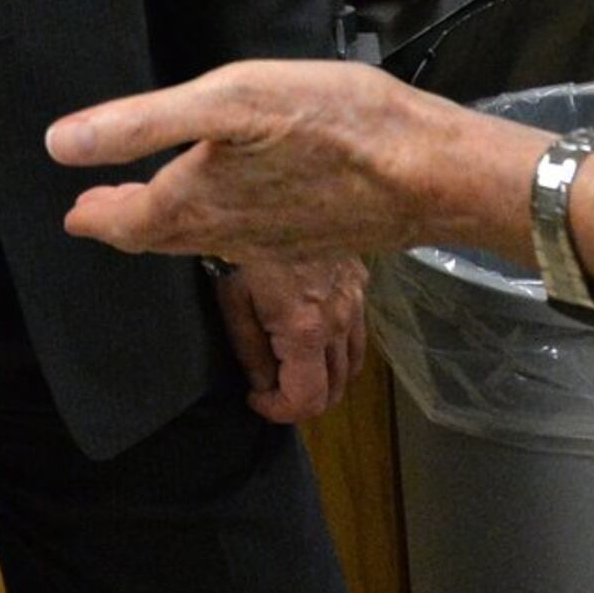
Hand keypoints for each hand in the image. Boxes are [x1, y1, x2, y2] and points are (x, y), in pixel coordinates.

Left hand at [50, 59, 511, 264]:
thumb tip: (64, 143)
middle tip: (100, 215)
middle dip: (127, 228)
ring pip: (204, 247)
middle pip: (162, 239)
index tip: (75, 212)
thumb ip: (141, 123)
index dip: (96, 215)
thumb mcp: (227, 100)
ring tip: (153, 218)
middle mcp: (229, 233)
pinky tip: (234, 218)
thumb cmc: (332, 126)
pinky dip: (219, 239)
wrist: (425, 170)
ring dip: (169, 236)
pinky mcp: (311, 241)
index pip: (127, 223)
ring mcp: (273, 243)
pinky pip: (247, 249)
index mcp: (198, 202)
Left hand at [217, 253, 367, 423]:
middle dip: (301, 399)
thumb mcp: (232, 298)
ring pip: (352, 365)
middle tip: (270, 385)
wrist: (273, 181)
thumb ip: (250, 351)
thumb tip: (263, 386)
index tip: (254, 398)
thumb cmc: (241, 238)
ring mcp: (357, 299)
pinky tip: (313, 331)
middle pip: (335, 390)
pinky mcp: (361, 280)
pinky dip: (339, 347)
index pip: (307, 400)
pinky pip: (358, 331)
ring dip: (323, 376)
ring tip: (289, 362)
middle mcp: (341, 320)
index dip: (279, 411)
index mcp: (306, 328)